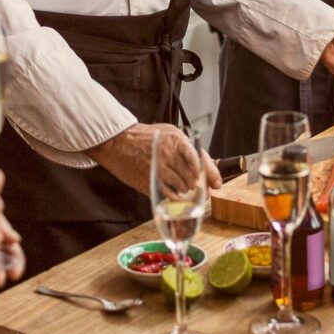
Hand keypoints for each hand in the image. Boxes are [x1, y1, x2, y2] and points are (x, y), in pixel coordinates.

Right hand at [86, 123, 222, 194]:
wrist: (119, 142)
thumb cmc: (148, 137)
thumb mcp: (172, 135)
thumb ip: (191, 151)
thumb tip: (209, 171)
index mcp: (176, 141)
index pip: (198, 159)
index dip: (208, 174)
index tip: (214, 183)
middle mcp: (167, 154)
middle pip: (190, 175)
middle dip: (199, 186)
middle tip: (202, 190)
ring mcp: (156, 168)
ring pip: (180, 185)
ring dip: (187, 192)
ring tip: (188, 191)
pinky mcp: (147, 180)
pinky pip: (166, 193)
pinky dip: (174, 198)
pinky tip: (177, 198)